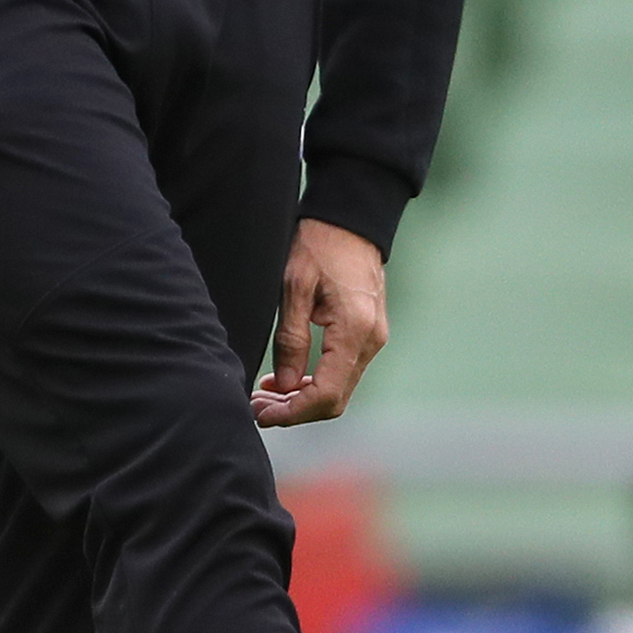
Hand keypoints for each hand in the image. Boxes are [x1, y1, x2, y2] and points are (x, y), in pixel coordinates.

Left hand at [253, 219, 388, 427]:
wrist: (351, 220)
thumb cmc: (320, 245)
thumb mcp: (294, 287)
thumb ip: (291, 340)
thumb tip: (284, 386)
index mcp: (354, 330)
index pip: (326, 393)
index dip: (292, 411)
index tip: (262, 413)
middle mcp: (372, 341)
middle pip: (335, 399)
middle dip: (295, 409)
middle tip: (258, 405)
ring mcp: (374, 338)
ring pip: (340, 388)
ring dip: (303, 398)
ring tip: (266, 392)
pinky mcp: (368, 334)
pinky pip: (344, 371)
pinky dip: (316, 382)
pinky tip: (288, 377)